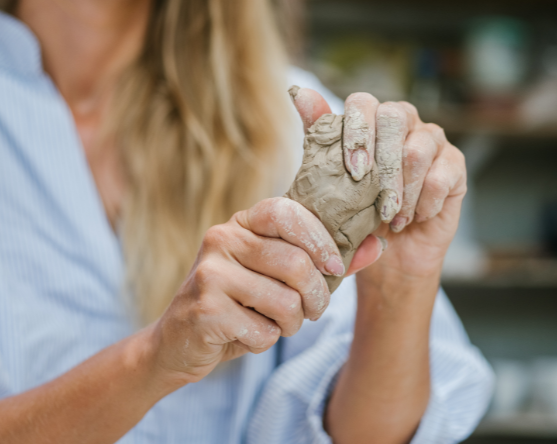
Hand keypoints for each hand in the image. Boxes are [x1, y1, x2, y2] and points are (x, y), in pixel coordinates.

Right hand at [149, 197, 385, 383]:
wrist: (178, 343)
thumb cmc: (238, 305)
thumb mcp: (279, 278)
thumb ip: (325, 260)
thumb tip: (378, 244)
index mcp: (240, 224)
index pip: (288, 212)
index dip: (319, 239)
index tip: (334, 267)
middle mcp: (221, 239)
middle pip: (295, 263)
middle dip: (316, 297)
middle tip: (314, 311)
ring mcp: (209, 273)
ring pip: (284, 301)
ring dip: (291, 324)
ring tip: (279, 325)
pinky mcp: (205, 309)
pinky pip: (262, 331)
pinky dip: (265, 341)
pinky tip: (247, 336)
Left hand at [291, 89, 466, 286]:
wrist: (390, 253)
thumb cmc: (358, 213)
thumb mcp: (331, 179)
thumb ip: (319, 136)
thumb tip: (299, 92)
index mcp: (371, 118)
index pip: (363, 102)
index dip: (357, 131)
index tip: (353, 170)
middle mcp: (404, 121)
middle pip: (394, 118)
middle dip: (381, 164)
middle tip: (373, 200)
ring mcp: (432, 140)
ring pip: (418, 150)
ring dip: (400, 192)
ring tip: (390, 217)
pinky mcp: (455, 164)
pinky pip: (441, 177)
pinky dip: (423, 204)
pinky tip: (413, 218)